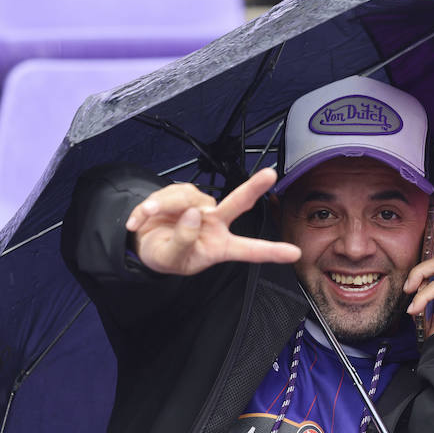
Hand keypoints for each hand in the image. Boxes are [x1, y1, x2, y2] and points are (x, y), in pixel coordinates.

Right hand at [124, 167, 299, 275]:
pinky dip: (147, 207)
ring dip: (162, 207)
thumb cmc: (165, 255)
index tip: (294, 253)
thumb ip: (183, 241)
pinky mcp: (184, 194)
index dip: (270, 252)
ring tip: (146, 221)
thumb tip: (194, 213)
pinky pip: (166, 193)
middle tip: (270, 174)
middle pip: (236, 203)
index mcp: (219, 247)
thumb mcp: (172, 258)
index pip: (248, 250)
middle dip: (253, 188)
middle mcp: (215, 223)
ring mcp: (200, 206)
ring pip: (186, 197)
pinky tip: (139, 219)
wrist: (142, 243)